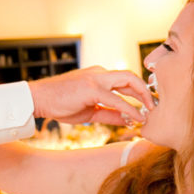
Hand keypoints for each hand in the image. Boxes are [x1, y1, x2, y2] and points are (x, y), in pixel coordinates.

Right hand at [28, 66, 153, 125]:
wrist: (39, 99)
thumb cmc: (61, 104)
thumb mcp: (90, 111)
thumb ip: (109, 113)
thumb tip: (128, 120)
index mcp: (99, 77)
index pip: (124, 81)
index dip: (138, 92)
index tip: (147, 105)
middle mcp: (100, 73)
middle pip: (130, 76)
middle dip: (145, 90)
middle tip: (154, 106)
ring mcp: (96, 78)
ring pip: (127, 81)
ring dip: (142, 96)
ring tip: (151, 111)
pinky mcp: (91, 88)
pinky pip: (116, 99)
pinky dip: (129, 108)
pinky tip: (137, 118)